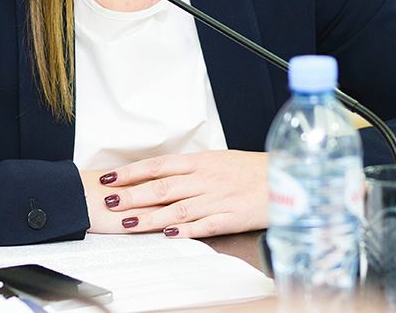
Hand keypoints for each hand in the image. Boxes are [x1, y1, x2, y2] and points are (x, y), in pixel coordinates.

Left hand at [85, 150, 268, 237]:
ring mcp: (217, 199)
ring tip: (128, 224)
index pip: (158, 165)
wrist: (287, 179)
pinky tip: (168, 235)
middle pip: (162, 187)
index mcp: (200, 161)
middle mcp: (205, 178)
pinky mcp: (231, 217)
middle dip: (132, 195)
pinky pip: (204, 225)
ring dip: (151, 217)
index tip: (109, 178)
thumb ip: (190, 168)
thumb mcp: (218, 160)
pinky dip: (186, 230)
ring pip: (177, 208)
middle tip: (109, 202)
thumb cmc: (250, 170)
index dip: (131, 172)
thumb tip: (159, 174)